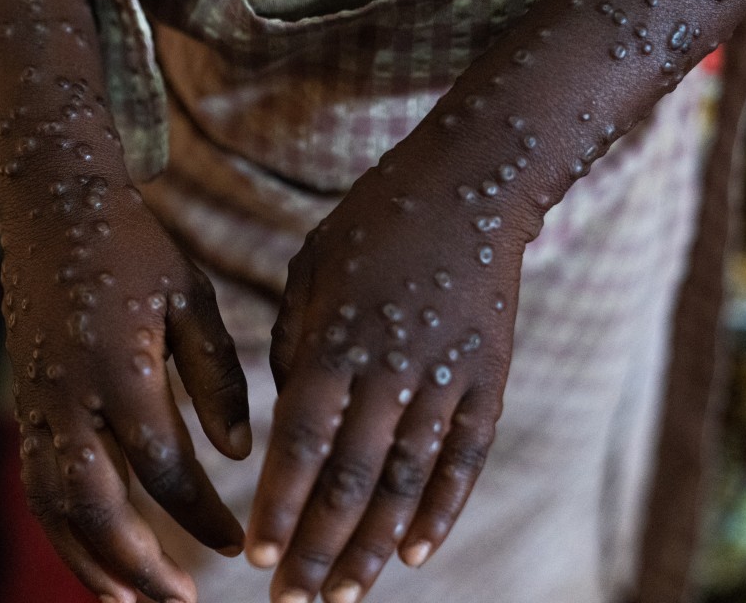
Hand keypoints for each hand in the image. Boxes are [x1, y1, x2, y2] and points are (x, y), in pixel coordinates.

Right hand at [5, 173, 251, 602]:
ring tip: (130, 600)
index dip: (204, 517)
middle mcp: (71, 396)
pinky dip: (63, 527)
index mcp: (122, 369)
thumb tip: (238, 453)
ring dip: (90, 561)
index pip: (166, 471)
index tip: (241, 543)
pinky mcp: (25, 402)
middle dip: (141, 566)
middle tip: (182, 602)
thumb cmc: (135, 248)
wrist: (53, 209)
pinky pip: (38, 482)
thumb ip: (218, 377)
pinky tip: (92, 550)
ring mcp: (38, 403)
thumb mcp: (192, 298)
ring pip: (55, 506)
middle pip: (98, 508)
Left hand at [247, 142, 525, 602]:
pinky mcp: (488, 380)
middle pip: (350, 478)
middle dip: (317, 546)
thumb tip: (289, 415)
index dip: (280, 505)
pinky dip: (441, 509)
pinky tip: (418, 554)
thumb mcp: (311, 268)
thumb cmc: (374, 221)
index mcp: (336, 338)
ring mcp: (445, 377)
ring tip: (345, 594)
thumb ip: (295, 345)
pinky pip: (464, 458)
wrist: (470, 185)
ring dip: (373, 545)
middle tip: (291, 602)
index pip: (301, 443)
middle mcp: (389, 368)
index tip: (257, 558)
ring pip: (405, 480)